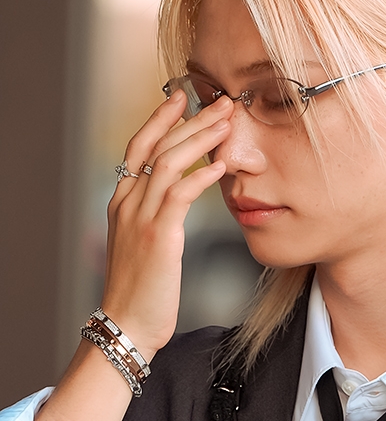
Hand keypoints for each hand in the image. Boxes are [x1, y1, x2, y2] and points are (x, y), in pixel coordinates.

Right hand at [101, 89, 232, 358]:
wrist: (128, 323)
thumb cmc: (142, 286)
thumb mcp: (142, 239)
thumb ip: (155, 211)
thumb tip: (179, 189)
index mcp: (123, 200)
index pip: (139, 146)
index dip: (160, 119)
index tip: (182, 97)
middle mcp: (127, 202)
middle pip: (157, 146)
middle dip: (191, 119)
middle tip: (220, 102)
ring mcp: (140, 217)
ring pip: (168, 162)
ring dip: (200, 138)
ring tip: (227, 123)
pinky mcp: (157, 235)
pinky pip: (179, 195)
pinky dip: (200, 176)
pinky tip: (221, 166)